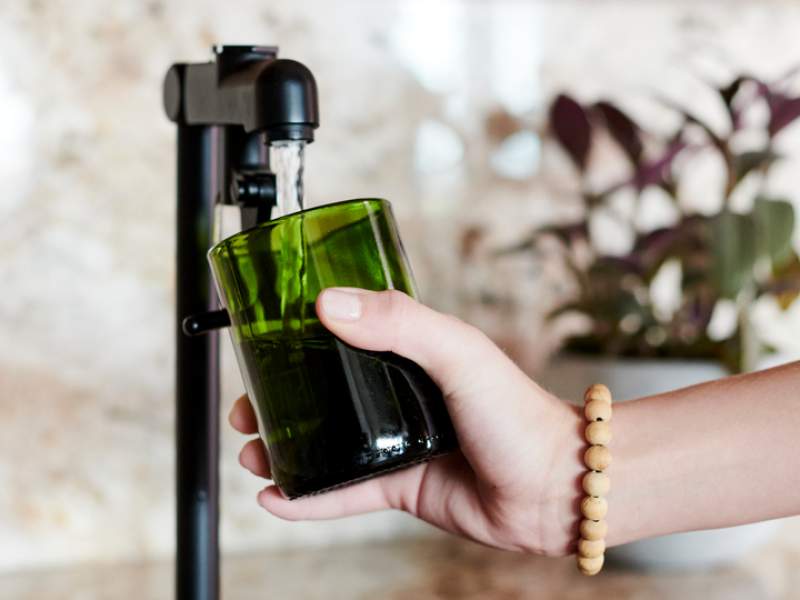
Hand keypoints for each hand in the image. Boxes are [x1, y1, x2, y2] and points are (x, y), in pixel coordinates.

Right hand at [229, 288, 580, 555]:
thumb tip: (330, 304)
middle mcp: (400, 396)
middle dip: (280, 400)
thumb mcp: (459, 351)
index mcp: (411, 354)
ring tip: (251, 450)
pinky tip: (276, 497)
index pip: (343, 340)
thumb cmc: (519, 412)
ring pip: (326, 444)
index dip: (298, 342)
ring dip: (285, 448)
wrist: (554, 486)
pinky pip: (343, 493)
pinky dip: (308, 497)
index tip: (262, 345)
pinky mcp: (401, 486)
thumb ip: (400, 323)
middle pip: (324, 394)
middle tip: (245, 407)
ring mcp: (398, 442)